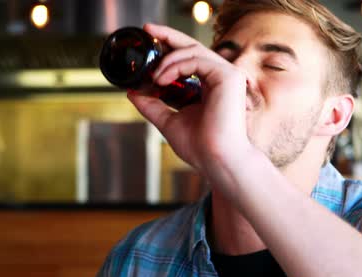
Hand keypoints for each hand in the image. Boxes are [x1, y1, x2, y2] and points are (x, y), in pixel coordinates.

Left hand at [128, 24, 257, 187]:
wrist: (216, 160)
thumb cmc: (200, 147)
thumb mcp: (168, 121)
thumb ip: (152, 105)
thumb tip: (132, 92)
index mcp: (209, 86)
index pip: (189, 58)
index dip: (169, 47)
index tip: (149, 41)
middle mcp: (220, 77)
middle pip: (192, 46)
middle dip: (168, 36)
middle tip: (147, 30)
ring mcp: (227, 75)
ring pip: (193, 51)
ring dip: (167, 61)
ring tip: (153, 77)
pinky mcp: (228, 76)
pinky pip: (197, 59)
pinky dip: (176, 65)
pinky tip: (162, 78)